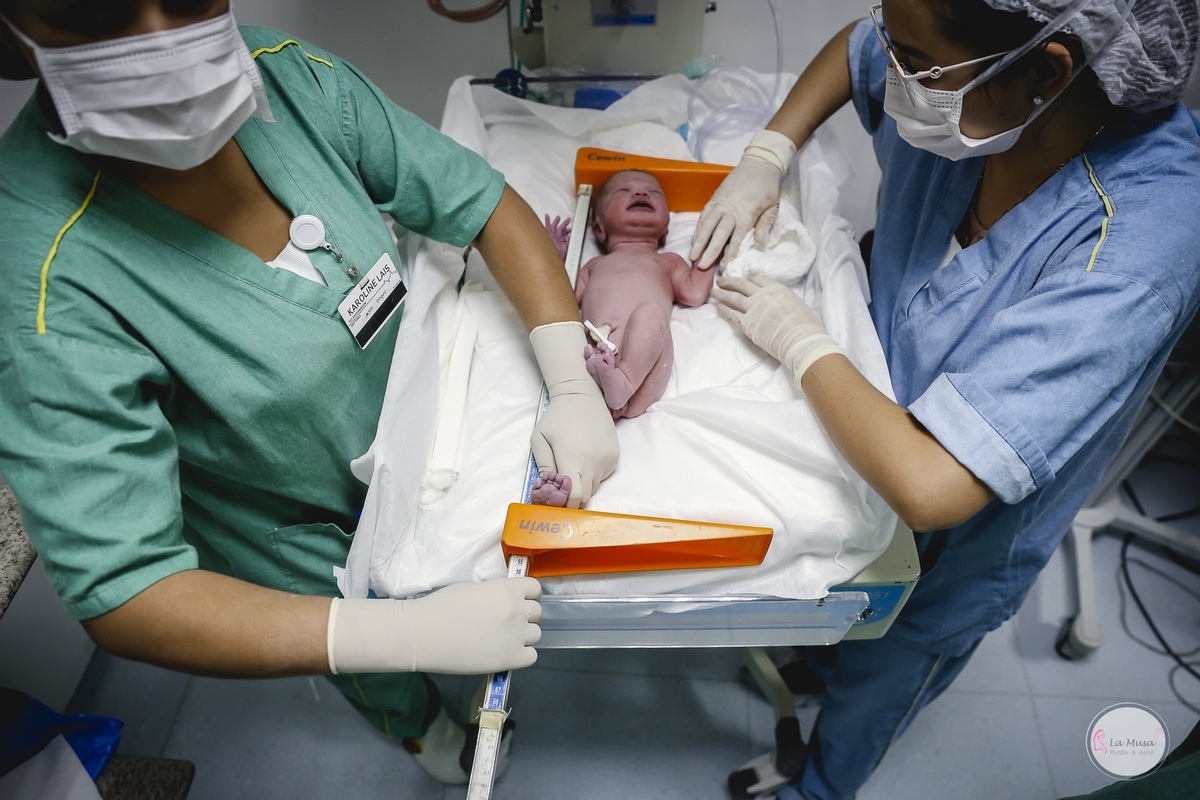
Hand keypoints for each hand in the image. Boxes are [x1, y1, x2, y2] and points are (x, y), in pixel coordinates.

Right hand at [328, 577, 542, 674]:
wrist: (423, 633)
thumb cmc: (442, 606)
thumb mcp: (474, 589)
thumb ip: (496, 594)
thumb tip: (506, 601)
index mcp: (507, 589)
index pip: (535, 589)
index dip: (528, 595)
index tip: (519, 601)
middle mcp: (516, 610)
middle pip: (537, 613)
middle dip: (524, 616)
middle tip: (506, 623)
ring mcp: (515, 636)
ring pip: (536, 635)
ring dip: (523, 636)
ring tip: (504, 639)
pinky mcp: (510, 659)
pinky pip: (531, 656)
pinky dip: (522, 655)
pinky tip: (505, 653)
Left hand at [529, 321, 618, 506]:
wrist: (583, 396)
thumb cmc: (556, 418)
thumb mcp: (540, 440)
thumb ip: (543, 467)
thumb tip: (546, 490)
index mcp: (572, 458)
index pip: (574, 496)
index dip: (564, 505)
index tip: (554, 504)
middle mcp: (594, 461)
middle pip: (585, 497)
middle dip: (572, 500)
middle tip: (559, 494)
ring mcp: (607, 460)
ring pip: (594, 488)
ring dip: (582, 487)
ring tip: (570, 473)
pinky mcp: (614, 457)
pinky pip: (602, 477)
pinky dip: (592, 476)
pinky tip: (583, 460)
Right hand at [543, 214, 571, 261]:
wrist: (553, 256)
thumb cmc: (560, 254)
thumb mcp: (567, 247)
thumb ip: (568, 241)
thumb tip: (569, 236)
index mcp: (562, 239)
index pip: (566, 232)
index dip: (569, 230)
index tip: (572, 228)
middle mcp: (557, 236)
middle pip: (562, 228)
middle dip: (565, 223)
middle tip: (568, 219)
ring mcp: (552, 234)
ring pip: (555, 225)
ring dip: (557, 221)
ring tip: (558, 217)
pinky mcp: (547, 233)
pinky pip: (547, 225)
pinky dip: (547, 220)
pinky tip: (547, 215)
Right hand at [688, 130, 796, 269]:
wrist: (759, 163)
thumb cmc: (767, 187)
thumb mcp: (773, 206)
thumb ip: (765, 224)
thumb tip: (760, 242)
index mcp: (746, 214)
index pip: (736, 238)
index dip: (729, 253)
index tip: (723, 266)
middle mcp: (730, 210)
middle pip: (717, 233)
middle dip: (708, 250)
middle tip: (700, 265)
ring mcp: (720, 203)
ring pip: (706, 224)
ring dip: (698, 241)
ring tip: (692, 255)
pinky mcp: (714, 198)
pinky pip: (704, 215)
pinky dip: (698, 227)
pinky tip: (694, 238)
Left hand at [711, 274, 844, 383]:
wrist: (801, 340)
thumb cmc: (808, 325)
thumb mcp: (802, 305)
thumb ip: (790, 302)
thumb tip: (789, 306)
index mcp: (777, 289)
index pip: (758, 279)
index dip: (749, 279)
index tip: (744, 279)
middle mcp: (763, 295)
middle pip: (742, 284)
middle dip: (730, 281)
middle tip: (721, 280)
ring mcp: (753, 308)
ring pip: (733, 297)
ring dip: (721, 293)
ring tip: (713, 291)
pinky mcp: (747, 323)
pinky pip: (731, 314)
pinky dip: (722, 310)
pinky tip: (717, 308)